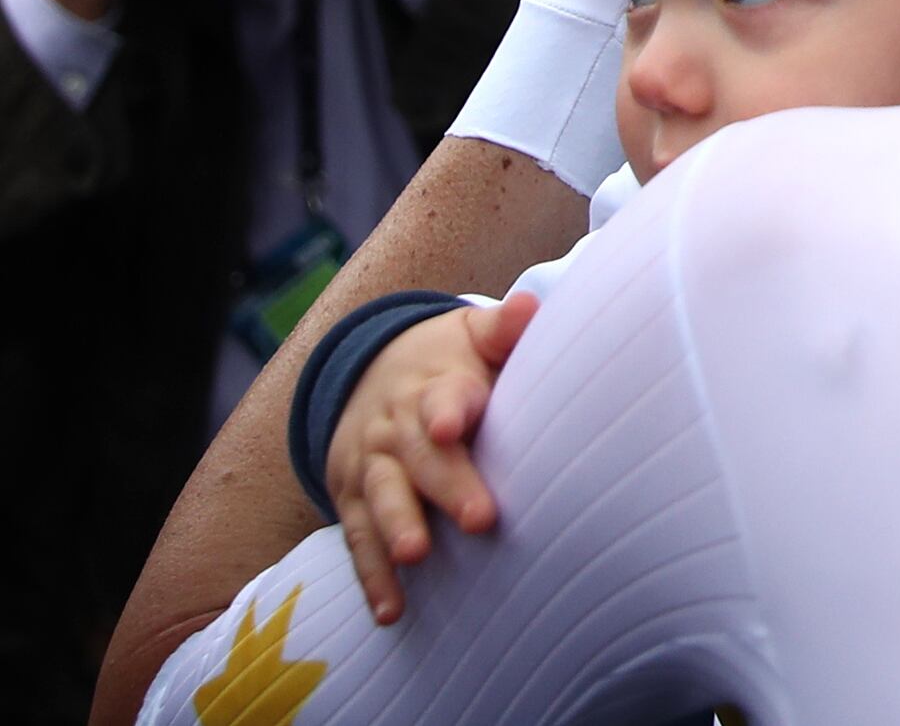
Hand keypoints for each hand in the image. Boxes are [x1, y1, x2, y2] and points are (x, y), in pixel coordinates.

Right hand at [327, 294, 538, 623]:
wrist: (374, 372)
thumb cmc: (450, 363)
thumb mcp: (472, 337)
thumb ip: (503, 330)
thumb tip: (528, 307)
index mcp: (432, 386)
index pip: (441, 396)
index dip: (448, 410)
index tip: (455, 424)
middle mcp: (396, 428)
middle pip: (419, 457)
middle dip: (446, 486)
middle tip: (479, 518)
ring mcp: (371, 467)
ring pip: (381, 499)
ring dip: (397, 529)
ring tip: (415, 557)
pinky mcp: (352, 501)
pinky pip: (359, 541)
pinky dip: (372, 576)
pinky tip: (390, 611)